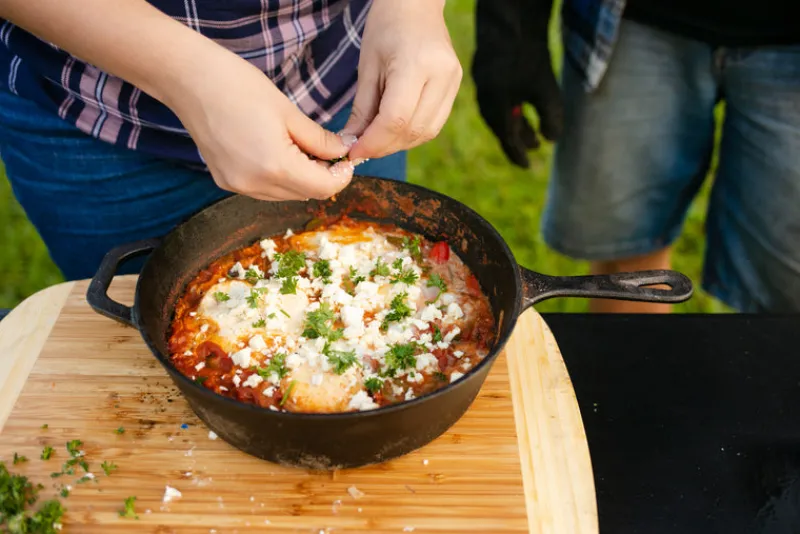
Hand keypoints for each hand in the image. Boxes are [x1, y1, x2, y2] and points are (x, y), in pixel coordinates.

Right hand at [170, 52, 354, 200]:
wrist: (188, 80)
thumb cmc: (238, 86)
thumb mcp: (288, 112)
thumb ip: (318, 139)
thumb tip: (341, 152)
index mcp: (274, 167)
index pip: (323, 188)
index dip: (340, 176)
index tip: (346, 159)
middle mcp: (254, 185)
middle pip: (305, 195)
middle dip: (322, 176)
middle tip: (328, 150)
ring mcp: (237, 186)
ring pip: (284, 195)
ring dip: (300, 179)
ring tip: (301, 148)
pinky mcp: (225, 181)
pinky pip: (264, 189)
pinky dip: (279, 178)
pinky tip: (278, 152)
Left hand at [342, 0, 461, 160]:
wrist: (416, 5)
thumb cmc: (386, 27)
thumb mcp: (367, 66)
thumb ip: (362, 109)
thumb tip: (353, 144)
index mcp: (416, 64)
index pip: (395, 119)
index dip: (373, 142)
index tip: (353, 153)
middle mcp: (441, 76)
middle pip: (413, 130)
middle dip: (384, 147)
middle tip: (361, 150)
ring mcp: (453, 82)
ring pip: (426, 132)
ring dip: (399, 144)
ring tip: (376, 140)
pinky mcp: (456, 88)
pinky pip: (434, 124)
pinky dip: (412, 134)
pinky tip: (394, 130)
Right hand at [471, 0, 562, 167]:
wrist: (511, 19)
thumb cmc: (528, 56)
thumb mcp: (545, 90)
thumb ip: (550, 117)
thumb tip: (553, 139)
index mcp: (495, 108)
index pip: (506, 139)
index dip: (518, 154)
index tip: (528, 165)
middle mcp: (484, 99)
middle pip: (501, 126)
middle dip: (518, 138)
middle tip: (534, 147)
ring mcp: (483, 83)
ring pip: (499, 112)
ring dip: (516, 122)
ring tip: (532, 129)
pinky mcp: (486, 70)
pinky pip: (496, 98)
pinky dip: (510, 107)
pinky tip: (521, 103)